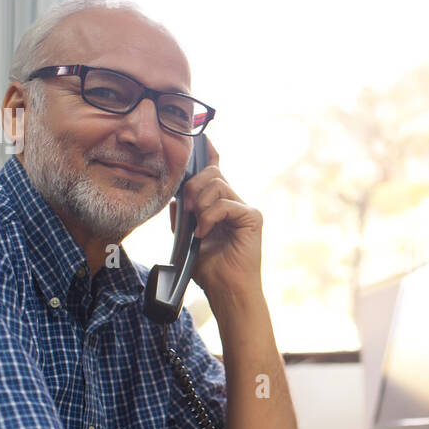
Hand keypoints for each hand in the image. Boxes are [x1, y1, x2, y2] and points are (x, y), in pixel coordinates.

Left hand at [169, 137, 262, 305]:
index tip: (201, 136)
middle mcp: (234, 203)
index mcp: (220, 205)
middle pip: (212, 174)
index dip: (208, 153)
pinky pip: (226, 204)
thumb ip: (182, 215)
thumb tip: (176, 196)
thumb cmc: (209, 269)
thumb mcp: (186, 237)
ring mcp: (245, 209)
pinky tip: (204, 233)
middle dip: (193, 186)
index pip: (214, 171)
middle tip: (186, 208)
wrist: (226, 291)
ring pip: (218, 185)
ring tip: (196, 225)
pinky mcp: (252, 218)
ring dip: (200, 204)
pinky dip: (210, 217)